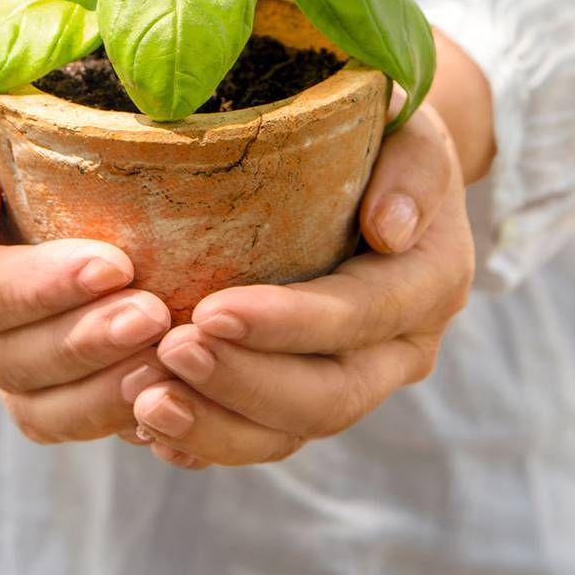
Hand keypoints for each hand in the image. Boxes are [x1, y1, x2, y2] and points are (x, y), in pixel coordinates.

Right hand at [0, 62, 172, 444]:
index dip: (39, 287)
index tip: (113, 263)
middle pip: (6, 355)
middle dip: (85, 342)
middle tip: (157, 316)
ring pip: (35, 403)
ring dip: (104, 389)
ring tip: (170, 358)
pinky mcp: (28, 368)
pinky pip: (65, 413)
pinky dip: (115, 410)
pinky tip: (170, 387)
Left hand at [132, 98, 474, 467]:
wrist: (392, 170)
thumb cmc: (390, 136)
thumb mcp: (414, 133)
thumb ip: (413, 172)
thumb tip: (389, 228)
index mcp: (430, 282)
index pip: (358, 316)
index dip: (287, 324)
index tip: (209, 311)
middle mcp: (401, 348)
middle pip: (327, 396)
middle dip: (241, 384)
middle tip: (166, 353)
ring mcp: (358, 380)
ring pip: (290, 433)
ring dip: (215, 427)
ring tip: (144, 401)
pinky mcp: (312, 394)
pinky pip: (262, 437)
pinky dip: (207, 441)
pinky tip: (149, 429)